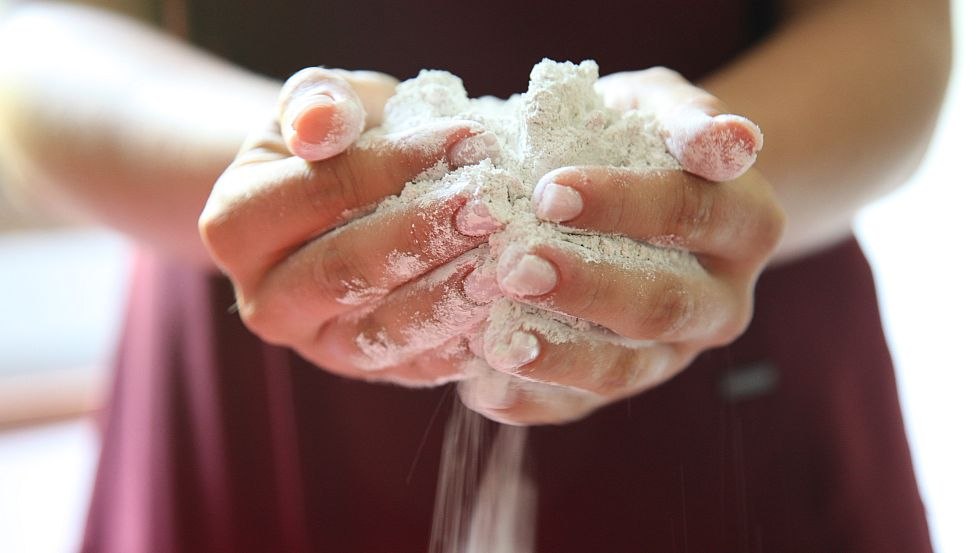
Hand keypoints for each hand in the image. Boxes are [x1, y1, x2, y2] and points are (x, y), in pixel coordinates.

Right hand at [199, 68, 501, 384]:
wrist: (347, 203)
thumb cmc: (342, 142)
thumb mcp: (322, 104)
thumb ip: (317, 102)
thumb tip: (321, 124)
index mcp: (235, 225)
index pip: (317, 193)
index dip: (393, 165)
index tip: (468, 139)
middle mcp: (267, 300)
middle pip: (345, 271)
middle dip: (424, 235)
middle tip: (491, 204)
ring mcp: (320, 347)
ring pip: (384, 331)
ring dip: (450, 297)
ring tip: (505, 259)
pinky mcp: (374, 374)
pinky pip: (420, 367)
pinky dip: (466, 341)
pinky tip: (510, 307)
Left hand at [458, 68, 783, 424]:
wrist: (643, 193)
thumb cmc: (640, 139)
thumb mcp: (664, 107)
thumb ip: (688, 116)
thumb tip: (729, 141)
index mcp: (746, 224)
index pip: (690, 213)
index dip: (624, 203)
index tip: (550, 190)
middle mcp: (722, 300)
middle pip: (662, 304)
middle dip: (588, 289)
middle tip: (518, 268)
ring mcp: (675, 351)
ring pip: (627, 369)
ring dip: (561, 360)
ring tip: (500, 346)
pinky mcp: (627, 380)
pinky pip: (583, 405)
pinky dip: (534, 403)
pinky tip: (484, 390)